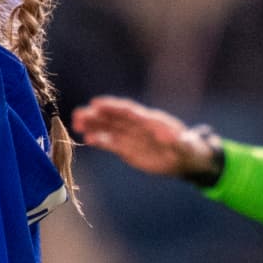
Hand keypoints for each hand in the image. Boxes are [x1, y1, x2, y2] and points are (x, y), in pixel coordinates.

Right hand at [71, 95, 217, 178]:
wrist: (182, 158)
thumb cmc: (186, 148)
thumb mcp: (184, 145)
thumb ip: (175, 140)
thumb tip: (169, 135)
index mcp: (149, 120)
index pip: (127, 111)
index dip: (112, 106)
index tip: (96, 103)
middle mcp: (136, 125)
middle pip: (113, 117)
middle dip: (96, 115)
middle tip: (78, 114)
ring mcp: (130, 136)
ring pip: (108, 128)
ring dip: (93, 125)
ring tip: (76, 123)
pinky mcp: (126, 148)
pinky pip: (110, 142)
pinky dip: (99, 140)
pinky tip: (86, 138)